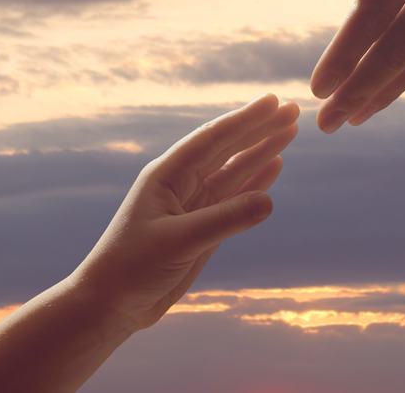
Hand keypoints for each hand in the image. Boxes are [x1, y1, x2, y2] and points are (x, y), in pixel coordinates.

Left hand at [71, 94, 299, 329]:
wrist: (111, 304)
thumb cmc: (131, 267)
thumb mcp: (178, 241)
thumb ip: (223, 221)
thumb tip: (269, 202)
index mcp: (167, 175)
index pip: (212, 139)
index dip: (244, 120)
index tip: (272, 101)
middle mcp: (182, 183)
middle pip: (228, 149)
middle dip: (260, 129)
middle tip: (292, 110)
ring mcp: (193, 205)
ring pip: (235, 171)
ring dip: (262, 151)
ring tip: (290, 130)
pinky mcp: (203, 228)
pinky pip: (235, 198)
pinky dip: (256, 181)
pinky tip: (274, 166)